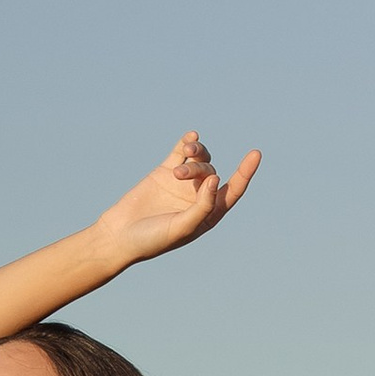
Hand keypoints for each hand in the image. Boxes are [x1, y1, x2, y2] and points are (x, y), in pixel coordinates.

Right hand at [92, 131, 260, 269]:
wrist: (119, 235)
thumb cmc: (152, 240)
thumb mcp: (182, 228)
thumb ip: (202, 207)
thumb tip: (216, 180)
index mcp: (208, 215)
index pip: (233, 191)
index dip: (245, 173)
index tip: (255, 154)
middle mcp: (198, 197)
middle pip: (210, 172)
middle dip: (198, 168)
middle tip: (179, 175)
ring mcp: (182, 184)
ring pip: (199, 160)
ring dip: (196, 151)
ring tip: (185, 151)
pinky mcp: (165, 172)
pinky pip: (180, 152)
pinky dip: (187, 142)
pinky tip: (192, 136)